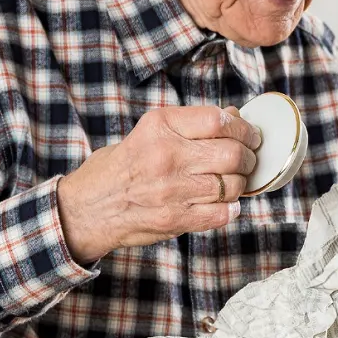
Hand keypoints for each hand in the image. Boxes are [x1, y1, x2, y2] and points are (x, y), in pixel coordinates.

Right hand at [57, 105, 261, 263]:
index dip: (244, 128)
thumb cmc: (121, 167)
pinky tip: (225, 204)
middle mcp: (167, 155)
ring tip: (232, 182)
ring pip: (232, 185)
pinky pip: (222, 214)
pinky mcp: (174, 219)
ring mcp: (171, 189)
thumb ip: (191, 126)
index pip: (218, 120)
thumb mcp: (149, 133)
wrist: (86, 209)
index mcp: (160, 126)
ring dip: (240, 184)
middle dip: (249, 157)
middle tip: (248, 159)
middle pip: (232, 154)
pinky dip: (231, 210)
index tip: (251, 135)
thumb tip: (235, 118)